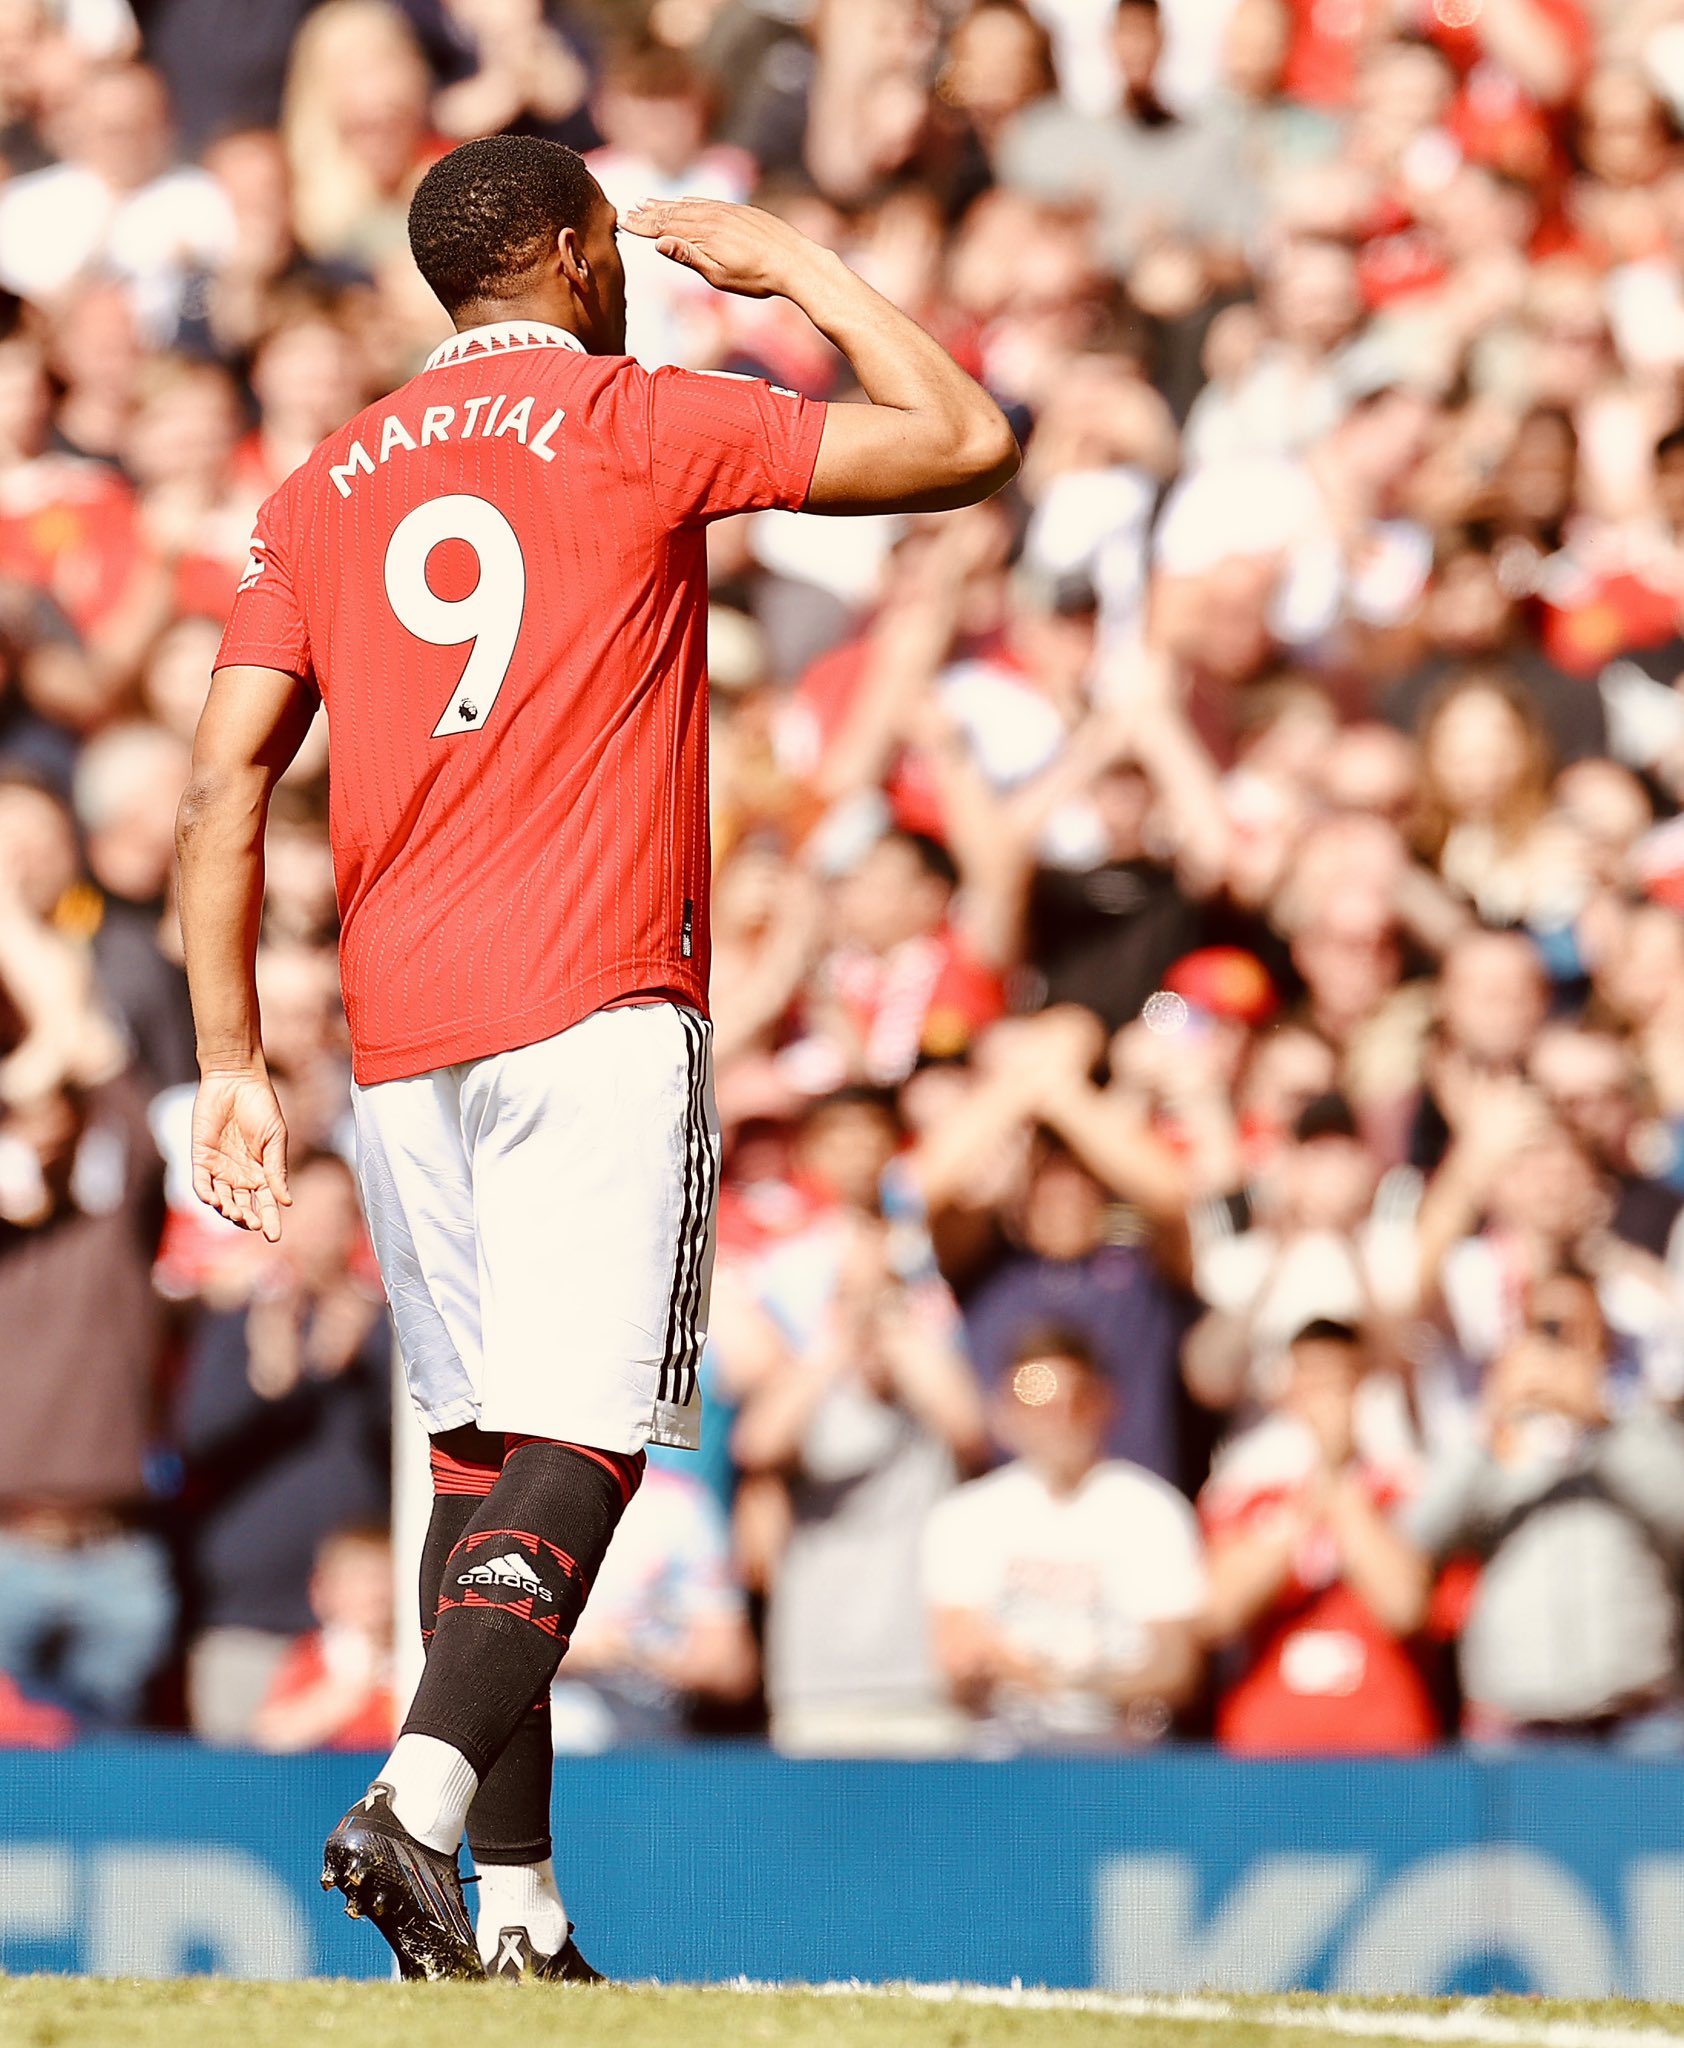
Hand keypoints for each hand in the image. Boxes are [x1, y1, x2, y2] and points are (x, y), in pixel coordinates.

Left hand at [191, 1068, 291, 1240]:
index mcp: (263, 1172)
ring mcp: (220, 1168)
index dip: (270, 1220)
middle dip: (248, 1218)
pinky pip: (201, 1183)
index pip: (266, 1203)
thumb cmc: (261, 1106)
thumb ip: (277, 1168)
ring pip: (222, 1199)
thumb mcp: (275, 1138)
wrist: (235, 1080)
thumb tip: (285, 1200)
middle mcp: (241, 1175)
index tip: (274, 1236)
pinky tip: (215, 1200)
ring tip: (236, 1212)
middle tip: (253, 1223)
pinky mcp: (201, 1158)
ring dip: (228, 1209)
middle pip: (244, 1206)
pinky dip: (207, 1194)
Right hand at [621, 198, 825, 300]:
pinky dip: (690, 202)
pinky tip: (684, 202)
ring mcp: (727, 211)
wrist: (796, 262)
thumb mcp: (719, 276)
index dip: (643, 225)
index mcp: (704, 234)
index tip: (624, 223)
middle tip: (629, 210)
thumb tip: (660, 242)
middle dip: (649, 213)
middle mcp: (712, 217)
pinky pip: (707, 202)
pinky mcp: (741, 211)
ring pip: (689, 205)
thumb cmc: (758, 278)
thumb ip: (688, 257)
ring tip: (648, 203)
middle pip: (673, 213)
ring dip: (666, 204)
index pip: (665, 227)